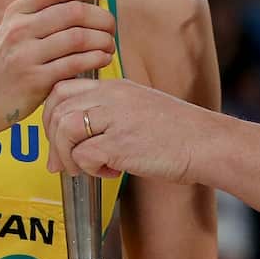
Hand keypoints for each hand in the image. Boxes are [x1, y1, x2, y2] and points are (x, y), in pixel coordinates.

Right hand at [0, 0, 116, 141]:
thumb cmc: (6, 64)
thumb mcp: (15, 31)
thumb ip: (42, 14)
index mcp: (16, 12)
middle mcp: (19, 29)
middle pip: (74, 11)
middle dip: (102, 17)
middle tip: (111, 27)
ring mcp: (26, 55)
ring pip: (79, 37)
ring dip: (103, 40)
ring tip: (108, 45)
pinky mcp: (35, 80)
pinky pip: (76, 63)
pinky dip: (96, 59)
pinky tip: (102, 59)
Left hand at [41, 79, 222, 182]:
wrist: (207, 143)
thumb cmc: (178, 133)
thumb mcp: (139, 109)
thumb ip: (107, 116)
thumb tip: (69, 145)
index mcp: (115, 86)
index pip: (62, 88)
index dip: (51, 114)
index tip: (59, 137)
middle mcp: (112, 96)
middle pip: (57, 107)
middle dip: (53, 139)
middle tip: (65, 161)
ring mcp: (115, 118)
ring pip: (64, 130)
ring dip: (68, 157)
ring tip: (87, 169)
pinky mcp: (121, 143)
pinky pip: (84, 156)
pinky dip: (92, 170)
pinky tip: (112, 172)